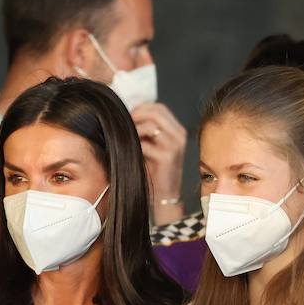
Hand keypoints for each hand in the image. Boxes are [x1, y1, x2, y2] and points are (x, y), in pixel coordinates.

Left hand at [132, 102, 186, 224]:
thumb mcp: (153, 146)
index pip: (159, 107)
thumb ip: (146, 130)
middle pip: (155, 112)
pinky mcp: (168, 157)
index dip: (141, 108)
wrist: (165, 196)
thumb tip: (129, 114)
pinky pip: (146, 144)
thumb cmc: (156, 172)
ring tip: (127, 138)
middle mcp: (179, 135)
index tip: (128, 116)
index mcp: (177, 130)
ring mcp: (175, 146)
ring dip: (134, 130)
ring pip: (151, 125)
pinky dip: (135, 145)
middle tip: (124, 125)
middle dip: (136, 115)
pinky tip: (131, 152)